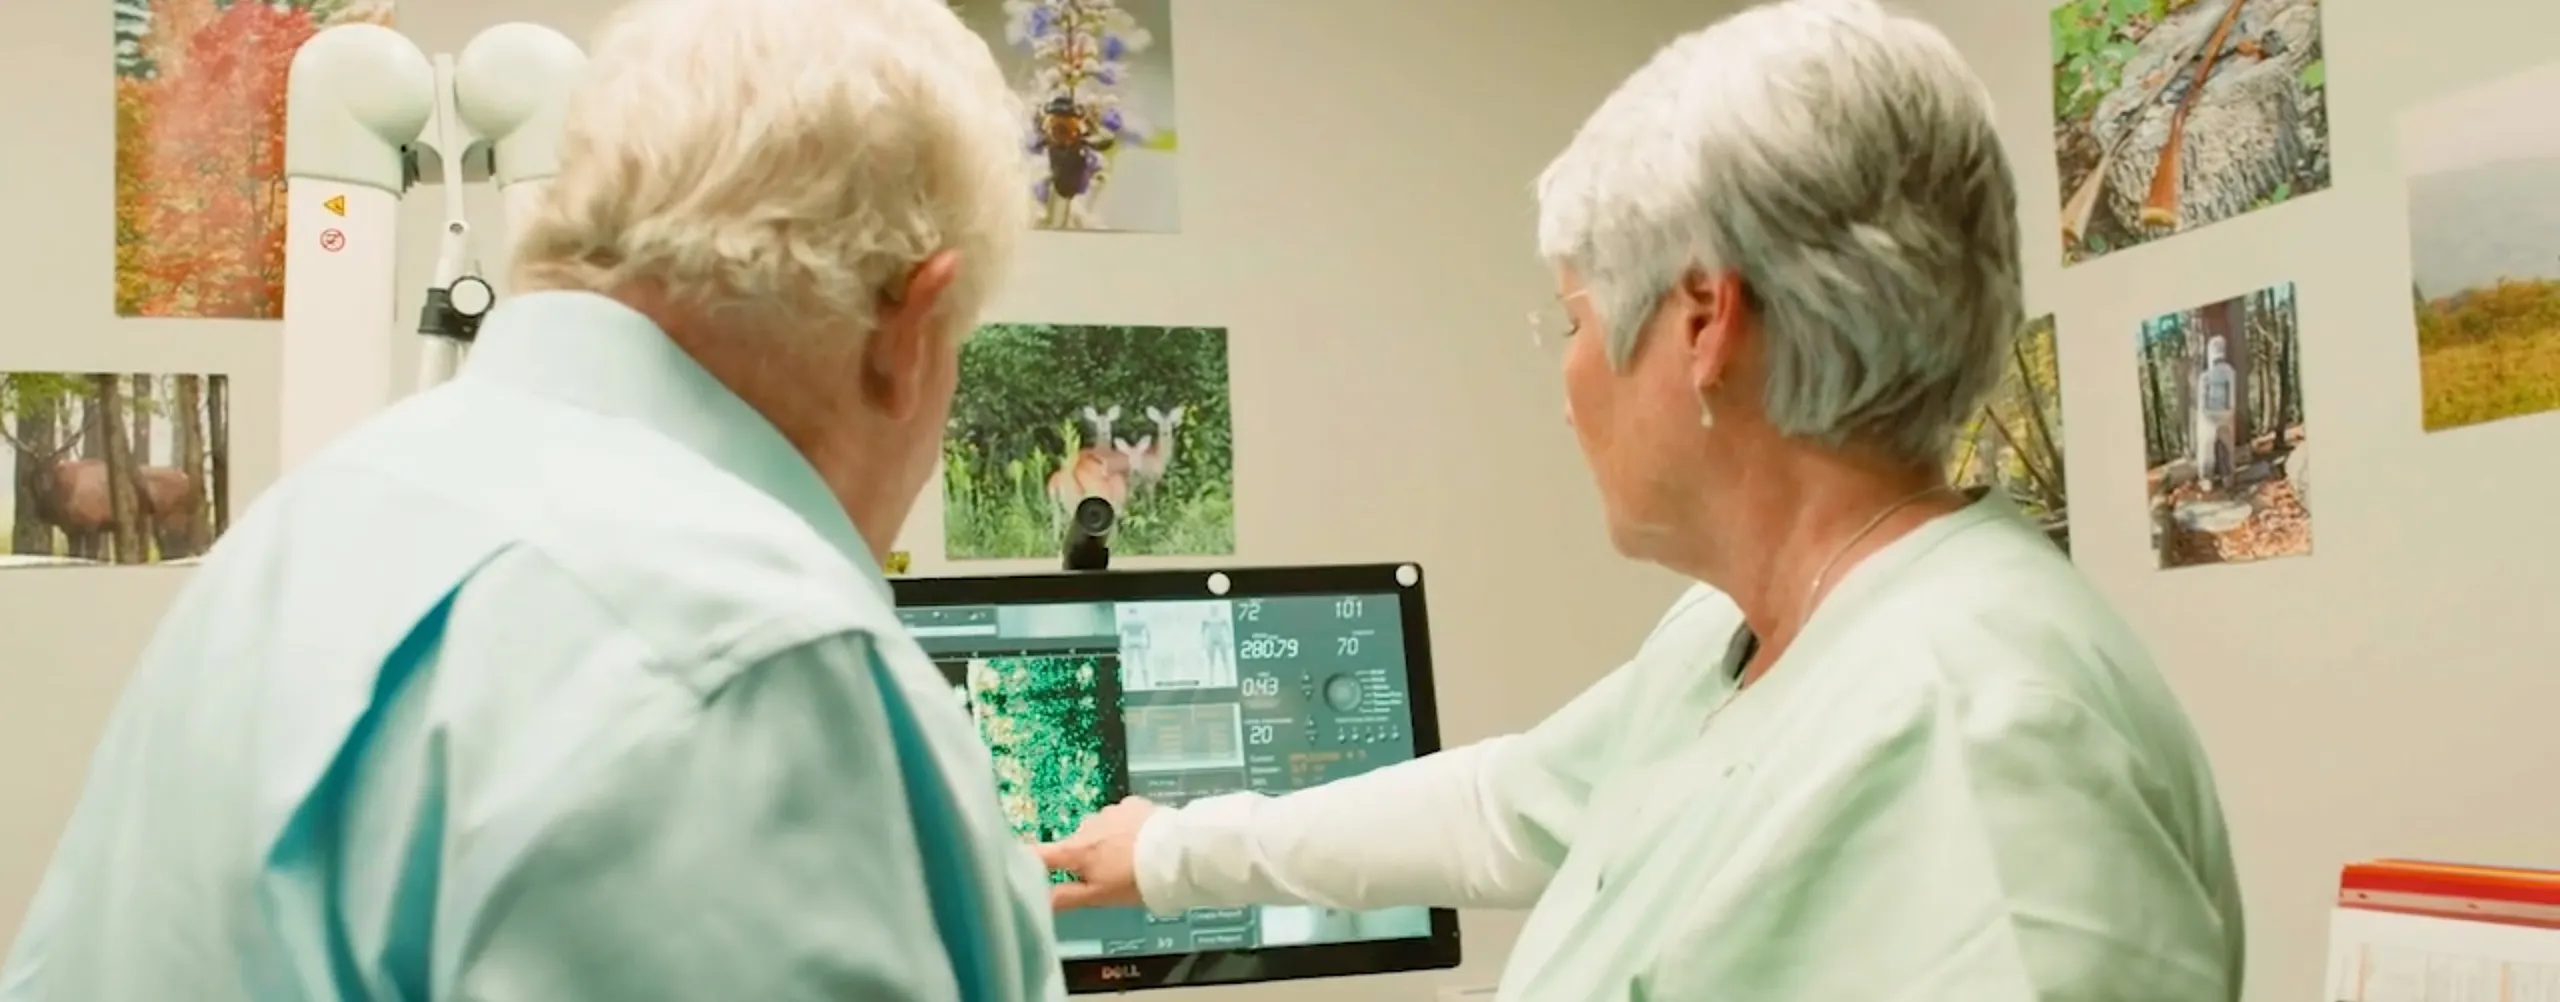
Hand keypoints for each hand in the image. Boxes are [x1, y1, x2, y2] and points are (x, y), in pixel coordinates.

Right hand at [1033, 796, 1158, 910]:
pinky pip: (1120, 817)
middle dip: (1083, 857)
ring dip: (1106, 842)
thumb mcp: (1098, 897)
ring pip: (1098, 830)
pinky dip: (1125, 828)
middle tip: (1103, 875)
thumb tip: (1035, 900)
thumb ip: (1064, 897)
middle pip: (1074, 843)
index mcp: (1076, 850)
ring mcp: (1110, 812)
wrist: (1175, 854)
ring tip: (1128, 859)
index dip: (1028, 858)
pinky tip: (1141, 841)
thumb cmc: (1134, 880)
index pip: (1039, 853)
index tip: (1022, 863)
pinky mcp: (1132, 805)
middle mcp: (1087, 826)